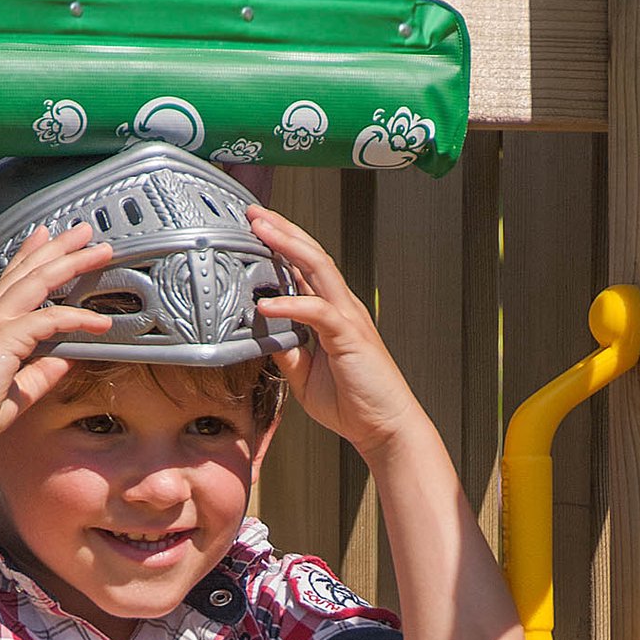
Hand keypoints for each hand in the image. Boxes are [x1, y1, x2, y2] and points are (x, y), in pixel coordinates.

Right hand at [0, 223, 112, 457]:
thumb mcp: (16, 388)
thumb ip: (41, 371)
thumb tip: (68, 360)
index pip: (13, 277)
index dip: (31, 254)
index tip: (47, 236)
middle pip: (30, 269)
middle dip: (59, 246)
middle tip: (83, 230)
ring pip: (40, 280)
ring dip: (72, 262)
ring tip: (98, 250)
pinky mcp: (4, 337)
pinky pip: (50, 319)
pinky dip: (78, 318)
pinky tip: (100, 322)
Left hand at [247, 205, 419, 457]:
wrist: (385, 427)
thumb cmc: (354, 401)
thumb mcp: (305, 375)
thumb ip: (286, 350)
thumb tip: (260, 333)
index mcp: (331, 313)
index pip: (304, 268)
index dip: (281, 244)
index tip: (255, 228)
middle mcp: (341, 307)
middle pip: (311, 255)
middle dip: (282, 230)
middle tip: (254, 212)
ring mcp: (348, 318)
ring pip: (318, 269)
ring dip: (287, 246)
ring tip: (260, 229)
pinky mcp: (350, 336)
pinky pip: (318, 312)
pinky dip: (291, 305)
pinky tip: (266, 303)